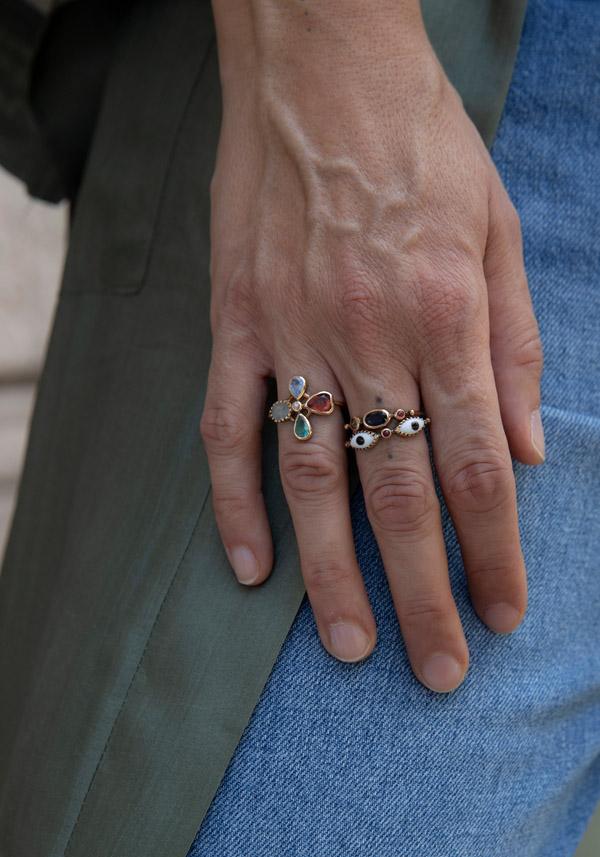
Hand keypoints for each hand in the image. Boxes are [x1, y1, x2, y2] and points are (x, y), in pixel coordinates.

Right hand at [201, 0, 543, 691]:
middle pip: (400, 492)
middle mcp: (369, 337)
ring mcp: (293, 334)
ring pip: (312, 479)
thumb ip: (515, 345)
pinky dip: (234, 501)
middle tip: (439, 670)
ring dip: (332, 572)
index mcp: (445, 314)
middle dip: (425, 592)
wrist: (322, 70)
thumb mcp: (500, 228)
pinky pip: (229, 427)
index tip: (504, 613)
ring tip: (350, 646)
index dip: (496, 550)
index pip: (476, 464)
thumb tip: (530, 450)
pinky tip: (248, 566)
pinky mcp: (237, 323)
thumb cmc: (422, 142)